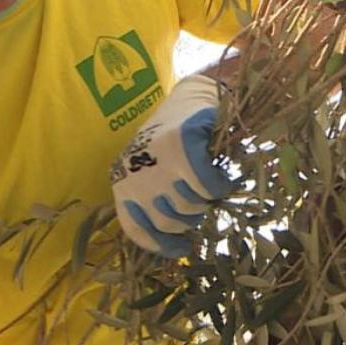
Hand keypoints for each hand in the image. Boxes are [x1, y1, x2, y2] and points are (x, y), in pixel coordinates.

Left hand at [110, 74, 234, 257]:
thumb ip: (155, 202)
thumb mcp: (153, 172)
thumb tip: (171, 243)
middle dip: (191, 218)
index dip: (161, 245)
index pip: (136, 228)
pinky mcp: (183, 146)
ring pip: (191, 206)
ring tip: (208, 184)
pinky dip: (220, 186)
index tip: (183, 248)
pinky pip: (208, 186)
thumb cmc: (175, 139)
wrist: (195, 96)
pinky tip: (223, 177)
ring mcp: (158, 159)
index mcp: (122, 181)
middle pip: (169, 222)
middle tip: (201, 201)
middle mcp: (135, 172)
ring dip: (206, 201)